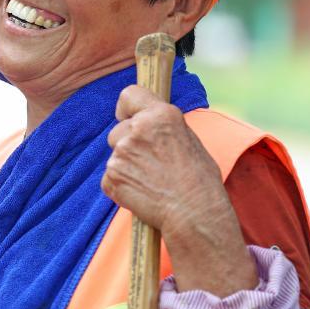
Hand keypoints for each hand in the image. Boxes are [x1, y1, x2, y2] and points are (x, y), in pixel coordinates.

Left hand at [101, 85, 256, 295]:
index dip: (127, 107)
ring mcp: (121, 154)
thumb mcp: (188, 140)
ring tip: (152, 180)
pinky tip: (143, 193)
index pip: (129, 94)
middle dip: (128, 143)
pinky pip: (110, 176)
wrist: (194, 214)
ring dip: (126, 165)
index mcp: (161, 115)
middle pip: (118, 130)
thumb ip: (162, 127)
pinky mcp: (111, 176)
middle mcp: (137, 129)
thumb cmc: (199, 180)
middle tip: (151, 163)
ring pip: (115, 154)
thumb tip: (148, 120)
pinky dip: (122, 185)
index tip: (127, 115)